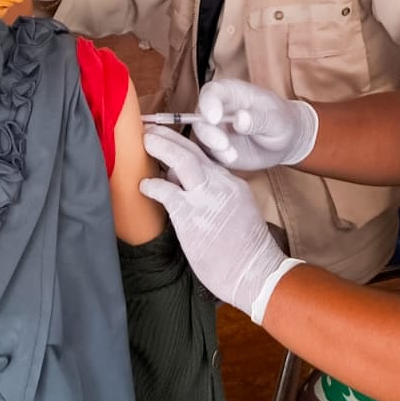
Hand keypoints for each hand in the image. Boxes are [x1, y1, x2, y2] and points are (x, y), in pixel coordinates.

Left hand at [141, 127, 299, 322]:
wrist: (256, 272)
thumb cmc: (244, 252)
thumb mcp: (236, 214)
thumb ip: (212, 198)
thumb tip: (178, 187)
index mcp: (231, 184)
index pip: (204, 157)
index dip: (183, 145)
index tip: (168, 139)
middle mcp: (221, 184)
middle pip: (193, 150)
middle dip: (169, 136)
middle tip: (149, 128)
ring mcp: (207, 198)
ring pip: (183, 161)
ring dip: (163, 147)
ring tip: (145, 140)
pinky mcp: (192, 216)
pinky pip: (167, 192)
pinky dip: (152, 185)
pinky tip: (143, 185)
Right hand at [191, 79, 317, 170]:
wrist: (285, 142)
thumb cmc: (282, 122)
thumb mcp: (277, 120)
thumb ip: (259, 119)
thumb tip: (240, 119)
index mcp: (233, 92)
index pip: (212, 92)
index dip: (209, 103)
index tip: (214, 118)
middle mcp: (218, 109)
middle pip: (199, 116)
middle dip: (208, 132)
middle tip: (223, 145)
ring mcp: (215, 130)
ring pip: (201, 138)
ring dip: (212, 149)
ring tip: (232, 156)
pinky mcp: (215, 149)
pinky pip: (206, 155)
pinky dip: (214, 160)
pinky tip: (229, 162)